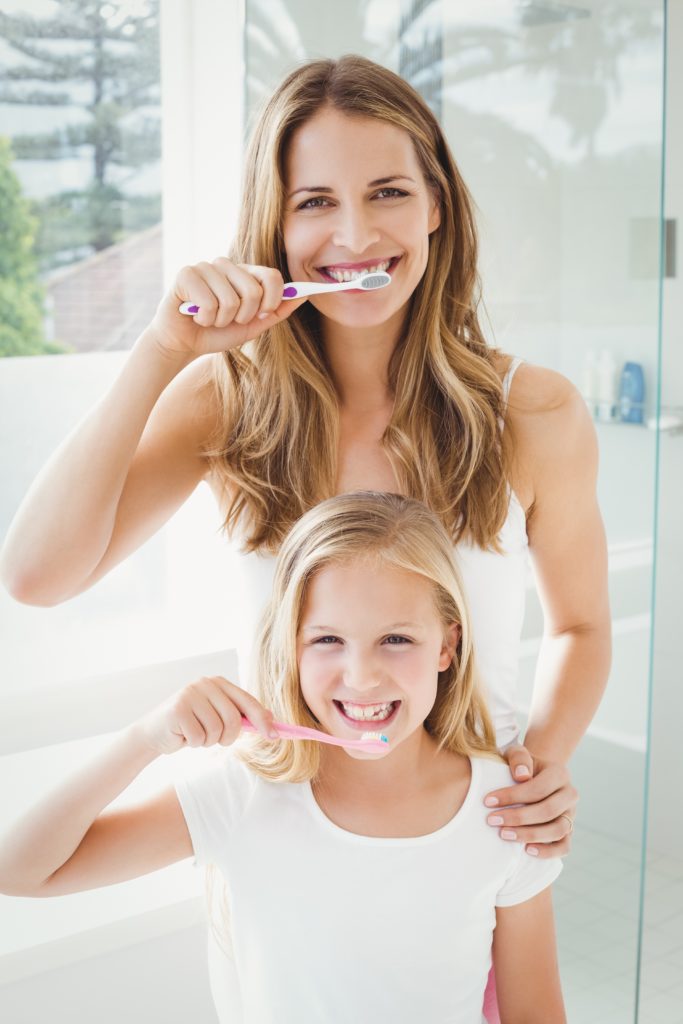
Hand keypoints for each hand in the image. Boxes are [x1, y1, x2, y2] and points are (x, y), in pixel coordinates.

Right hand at [136, 675, 277, 755]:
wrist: (154, 732)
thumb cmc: (191, 725)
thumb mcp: (218, 718)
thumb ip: (241, 715)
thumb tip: (271, 719)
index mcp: (219, 683)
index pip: (248, 701)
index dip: (262, 720)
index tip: (274, 736)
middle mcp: (206, 683)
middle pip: (234, 719)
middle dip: (228, 737)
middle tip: (216, 740)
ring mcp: (191, 694)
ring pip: (217, 730)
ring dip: (209, 741)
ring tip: (196, 735)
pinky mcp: (178, 708)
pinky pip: (200, 737)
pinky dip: (194, 743)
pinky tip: (184, 736)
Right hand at [149, 257, 307, 359]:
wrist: (183, 343)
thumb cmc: (217, 333)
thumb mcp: (252, 326)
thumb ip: (276, 311)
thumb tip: (303, 295)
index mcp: (244, 273)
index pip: (272, 276)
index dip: (271, 300)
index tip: (262, 315)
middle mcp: (226, 265)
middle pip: (253, 290)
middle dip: (244, 316)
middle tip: (228, 320)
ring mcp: (206, 267)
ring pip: (230, 300)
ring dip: (221, 321)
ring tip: (209, 318)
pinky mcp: (186, 274)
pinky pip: (209, 304)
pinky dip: (205, 319)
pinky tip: (195, 315)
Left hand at [483, 743, 578, 858]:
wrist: (532, 776)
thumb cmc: (520, 766)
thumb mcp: (517, 754)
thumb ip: (519, 757)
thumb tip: (521, 776)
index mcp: (560, 773)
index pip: (538, 788)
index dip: (513, 796)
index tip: (487, 801)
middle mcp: (570, 794)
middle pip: (548, 810)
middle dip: (518, 817)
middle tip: (492, 820)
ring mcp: (571, 814)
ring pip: (557, 830)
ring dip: (529, 834)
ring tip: (504, 834)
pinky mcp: (569, 831)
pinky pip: (564, 846)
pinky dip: (547, 851)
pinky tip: (526, 850)